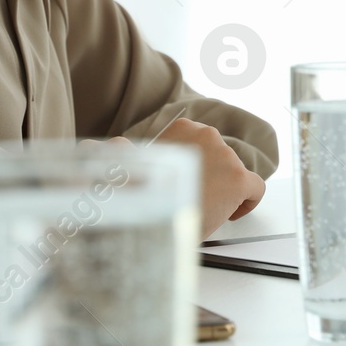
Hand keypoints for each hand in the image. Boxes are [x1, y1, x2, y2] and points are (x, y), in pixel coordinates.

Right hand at [80, 123, 264, 238]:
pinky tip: (231, 213)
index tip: (188, 182)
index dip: (196, 165)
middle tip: (194, 199)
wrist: (154, 217)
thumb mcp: (130, 171)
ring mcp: (226, 157)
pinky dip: (247, 202)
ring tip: (204, 208)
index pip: (202, 141)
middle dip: (211, 178)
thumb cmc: (143, 197)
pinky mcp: (240, 179)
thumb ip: (119, 155)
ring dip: (225, 191)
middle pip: (221, 158)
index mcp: (182, 128)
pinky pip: (256, 189)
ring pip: (236, 175)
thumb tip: (89, 146)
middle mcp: (208, 135)